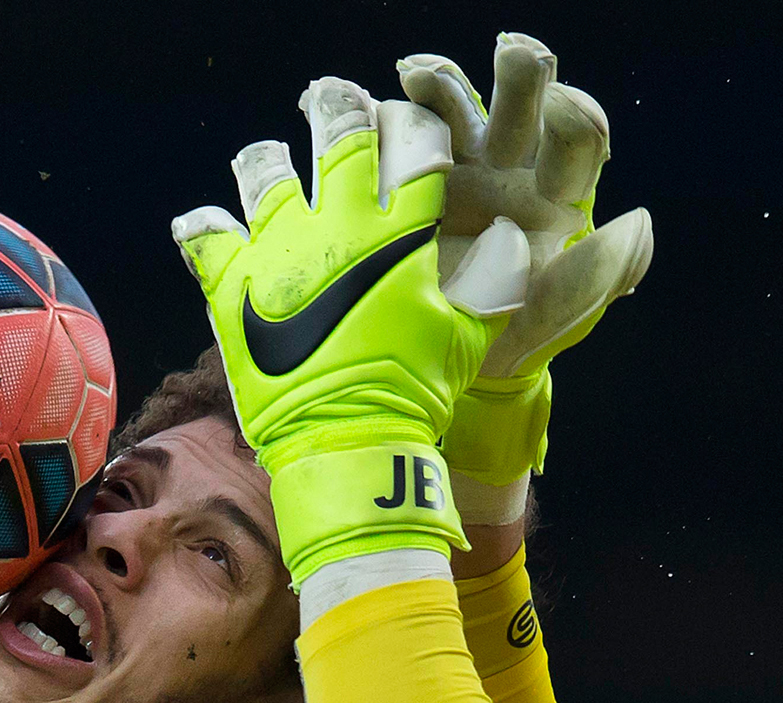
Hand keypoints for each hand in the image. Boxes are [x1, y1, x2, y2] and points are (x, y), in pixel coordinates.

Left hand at [172, 78, 529, 585]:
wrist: (345, 442)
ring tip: (269, 159)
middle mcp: (336, 228)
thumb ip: (489, 281)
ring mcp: (278, 252)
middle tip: (332, 100)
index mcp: (399, 235)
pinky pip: (205, 237)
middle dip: (339, 109)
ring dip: (268, 161)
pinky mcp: (231, 286)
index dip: (414, 127)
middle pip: (339, 140)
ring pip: (265, 176)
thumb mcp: (466, 337)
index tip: (407, 125)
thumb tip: (506, 235)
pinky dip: (204, 225)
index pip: (414, 148)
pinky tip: (206, 221)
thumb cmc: (414, 392)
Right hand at [398, 33, 653, 487]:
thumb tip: (636, 223)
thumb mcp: (556, 316)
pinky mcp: (398, 183)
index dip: (574, 121)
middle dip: (519, 78)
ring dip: (436, 87)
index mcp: (554, 197)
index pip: (575, 146)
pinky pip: (390, 140)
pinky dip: (374, 117)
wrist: (438, 361)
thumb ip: (593, 276)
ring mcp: (450, 172)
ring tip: (414, 75)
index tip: (563, 104)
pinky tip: (355, 111)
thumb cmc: (513, 338)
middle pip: (517, 108)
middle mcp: (506, 170)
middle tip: (511, 52)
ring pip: (450, 111)